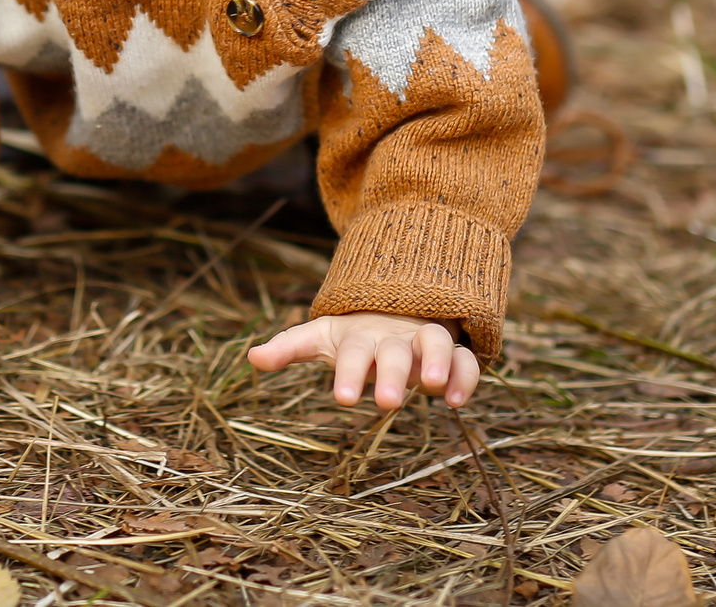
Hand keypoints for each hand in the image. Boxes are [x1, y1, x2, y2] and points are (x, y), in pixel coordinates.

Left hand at [246, 312, 480, 410]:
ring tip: (431, 389)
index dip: (348, 374)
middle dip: (390, 374)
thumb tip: (251, 357)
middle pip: (393, 350)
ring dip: (436, 362)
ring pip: (436, 343)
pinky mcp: (452, 355)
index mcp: (360, 337)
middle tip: (384, 404)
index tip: (342, 401)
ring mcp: (425, 343)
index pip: (352, 352)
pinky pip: (465, 360)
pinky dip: (464, 377)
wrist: (398, 310)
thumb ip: (289, 347)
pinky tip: (456, 401)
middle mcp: (394, 337)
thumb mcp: (321, 338)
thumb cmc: (354, 335)